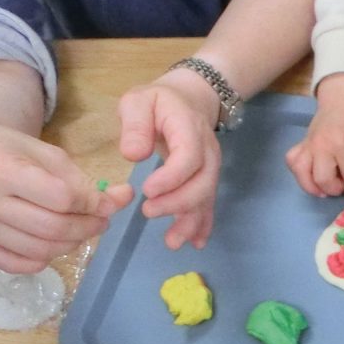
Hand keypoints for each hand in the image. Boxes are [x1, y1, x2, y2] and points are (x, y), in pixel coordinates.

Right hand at [0, 111, 123, 274]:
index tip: (107, 202)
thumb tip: (123, 200)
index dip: (93, 204)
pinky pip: (16, 265)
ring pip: (39, 251)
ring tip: (79, 230)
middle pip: (53, 229)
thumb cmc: (7, 148)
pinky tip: (51, 243)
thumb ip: (82, 180)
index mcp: (1, 170)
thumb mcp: (46, 153)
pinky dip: (43, 259)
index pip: (62, 199)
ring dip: (70, 244)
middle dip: (87, 228)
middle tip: (100, 221)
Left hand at [119, 69, 225, 251]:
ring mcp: (210, 168)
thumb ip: (135, 125)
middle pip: (202, 182)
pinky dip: (203, 224)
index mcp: (189, 129)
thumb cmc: (158, 102)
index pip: (189, 157)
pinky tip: (195, 242)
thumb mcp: (139, 101)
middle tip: (148, 212)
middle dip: (178, 202)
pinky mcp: (207, 180)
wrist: (190, 100)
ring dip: (191, 222)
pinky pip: (209, 203)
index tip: (147, 191)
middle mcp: (207, 152)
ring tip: (171, 242)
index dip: (172, 178)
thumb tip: (133, 154)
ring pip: (206, 197)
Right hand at [286, 73, 343, 200]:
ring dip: (313, 186)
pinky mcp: (301, 143)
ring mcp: (309, 144)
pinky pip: (292, 161)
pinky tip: (310, 175)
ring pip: (302, 173)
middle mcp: (323, 146)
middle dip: (334, 189)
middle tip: (342, 186)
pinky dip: (299, 173)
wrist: (342, 100)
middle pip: (322, 179)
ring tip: (324, 189)